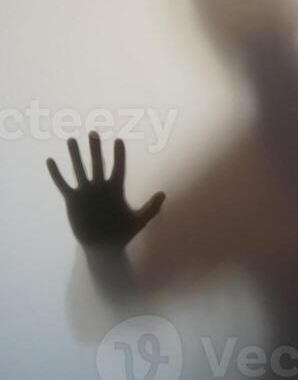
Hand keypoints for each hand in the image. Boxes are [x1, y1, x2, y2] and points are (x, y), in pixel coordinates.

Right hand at [47, 134, 164, 249]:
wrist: (104, 247)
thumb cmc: (122, 233)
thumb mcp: (139, 221)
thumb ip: (151, 208)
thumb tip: (163, 194)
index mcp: (116, 189)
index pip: (118, 167)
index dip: (119, 155)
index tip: (119, 141)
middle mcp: (100, 187)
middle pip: (97, 164)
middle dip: (95, 149)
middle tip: (93, 132)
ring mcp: (86, 192)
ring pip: (79, 169)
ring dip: (75, 155)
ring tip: (71, 140)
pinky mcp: (73, 200)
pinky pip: (63, 184)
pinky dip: (56, 174)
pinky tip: (51, 161)